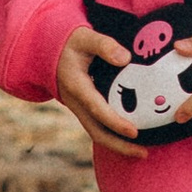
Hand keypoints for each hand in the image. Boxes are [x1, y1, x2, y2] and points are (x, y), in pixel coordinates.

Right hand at [54, 19, 145, 158]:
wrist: (48, 52)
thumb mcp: (85, 38)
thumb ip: (104, 46)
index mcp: (77, 86)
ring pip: (97, 133)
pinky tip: (131, 139)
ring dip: (118, 145)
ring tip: (141, 152)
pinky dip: (114, 136)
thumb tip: (126, 58)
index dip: (115, 122)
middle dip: (119, 146)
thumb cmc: (70, 44)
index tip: (133, 132)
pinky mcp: (84, 109)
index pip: (97, 109)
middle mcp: (76, 103)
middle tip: (143, 153)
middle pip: (97, 132)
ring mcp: (79, 108)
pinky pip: (98, 127)